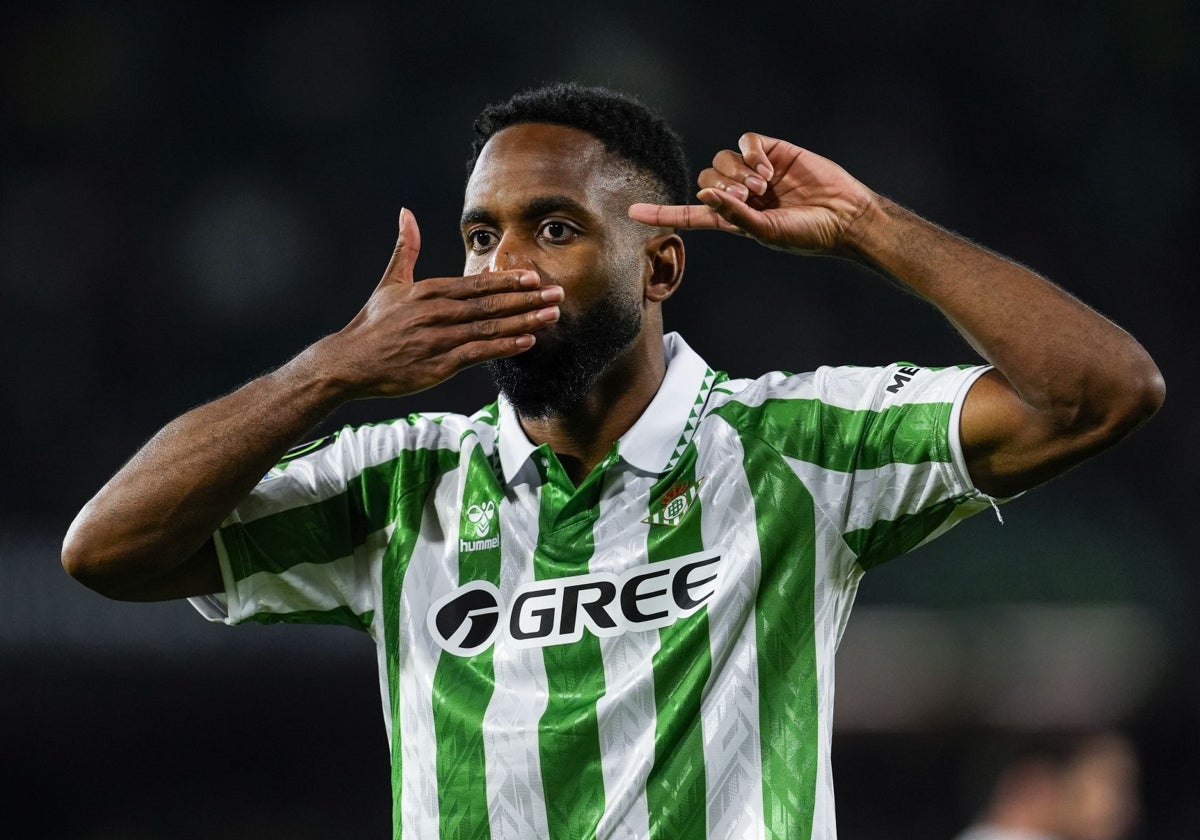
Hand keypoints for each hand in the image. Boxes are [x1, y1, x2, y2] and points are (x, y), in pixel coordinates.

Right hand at [316, 209, 562, 398]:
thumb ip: (406, 248)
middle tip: (558, 293)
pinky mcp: (438, 364)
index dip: (507, 280)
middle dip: (527, 298)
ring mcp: (439, 338)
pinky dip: (503, 347)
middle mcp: (436, 311)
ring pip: (489, 327)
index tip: (534, 277)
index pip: (476, 284)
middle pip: (490, 303)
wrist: (349, 362)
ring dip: (523, 321)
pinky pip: (478, 353)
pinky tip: (527, 342)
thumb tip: (406, 212)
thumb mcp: (390, 282)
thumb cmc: (372, 324)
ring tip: (552, 316)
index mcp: (428, 291)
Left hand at [629, 133, 874, 254]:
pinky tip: (769, 167)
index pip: (690, 215)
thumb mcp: (766, 232)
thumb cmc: (807, 234)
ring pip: (722, 159)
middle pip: (706, 180)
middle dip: (723, 188)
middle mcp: (740, 194)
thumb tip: (706, 194)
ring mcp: (755, 171)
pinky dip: (751, 152)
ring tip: (765, 185)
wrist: (844, 216)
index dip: (662, 213)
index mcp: (733, 219)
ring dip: (738, 172)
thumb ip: (734, 215)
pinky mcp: (773, 150)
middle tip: (751, 198)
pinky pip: (745, 141)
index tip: (631, 211)